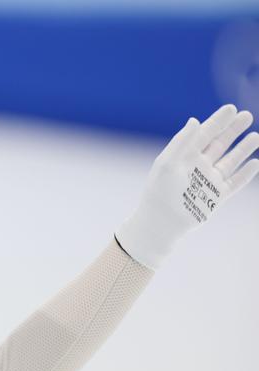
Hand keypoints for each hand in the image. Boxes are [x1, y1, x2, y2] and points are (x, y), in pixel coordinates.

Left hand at [116, 104, 258, 269]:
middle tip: (247, 116)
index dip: (217, 121)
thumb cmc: (159, 193)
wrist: (160, 224)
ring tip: (256, 136)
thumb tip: (194, 120)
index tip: (231, 108)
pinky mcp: (216, 197)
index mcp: (184, 157)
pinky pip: (235, 183)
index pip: (204, 134)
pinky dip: (246, 174)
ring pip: (230, 161)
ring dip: (243, 149)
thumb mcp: (167, 164)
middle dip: (233, 130)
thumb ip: (181, 142)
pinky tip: (255, 163)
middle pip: (219, 144)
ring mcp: (208, 181)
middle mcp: (197, 167)